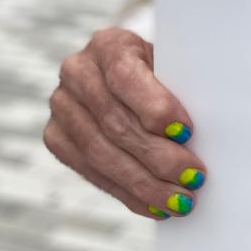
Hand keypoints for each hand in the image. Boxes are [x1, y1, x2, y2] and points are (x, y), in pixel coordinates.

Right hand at [44, 29, 205, 219]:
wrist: (124, 75)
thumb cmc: (158, 71)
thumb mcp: (170, 65)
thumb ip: (178, 88)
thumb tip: (193, 134)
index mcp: (108, 45)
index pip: (126, 77)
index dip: (155, 107)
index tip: (186, 132)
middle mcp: (77, 72)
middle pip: (116, 123)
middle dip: (158, 156)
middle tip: (193, 177)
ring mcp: (62, 106)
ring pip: (102, 154)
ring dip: (145, 183)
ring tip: (179, 200)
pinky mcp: (57, 138)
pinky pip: (92, 174)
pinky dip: (128, 193)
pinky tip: (154, 205)